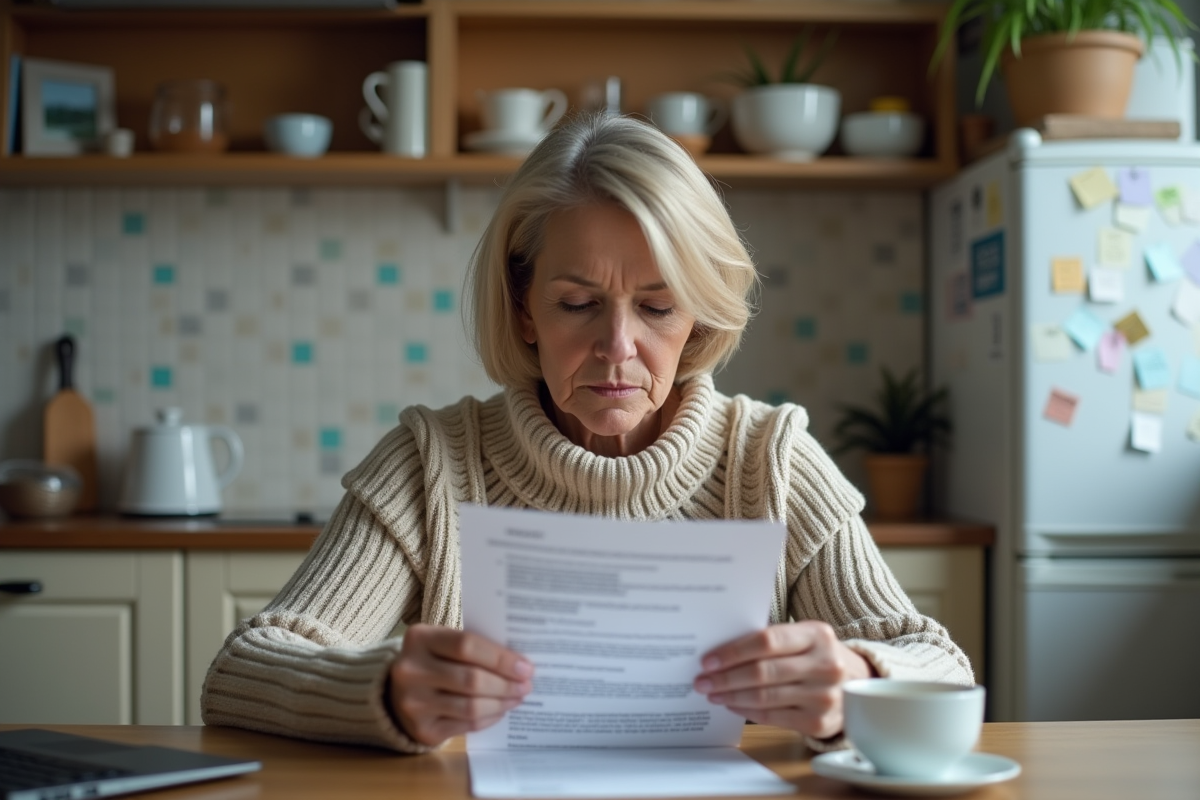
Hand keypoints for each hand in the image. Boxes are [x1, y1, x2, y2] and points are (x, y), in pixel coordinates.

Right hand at [387, 623, 533, 746]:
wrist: (394, 692)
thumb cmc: (431, 661)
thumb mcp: (443, 643)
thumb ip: (474, 648)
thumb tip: (519, 664)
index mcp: (419, 638)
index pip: (467, 645)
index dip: (500, 658)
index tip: (525, 666)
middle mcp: (411, 670)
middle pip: (471, 679)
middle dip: (506, 684)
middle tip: (526, 685)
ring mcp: (413, 703)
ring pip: (471, 707)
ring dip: (501, 703)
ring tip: (517, 697)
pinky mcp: (422, 729)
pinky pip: (466, 725)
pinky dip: (488, 718)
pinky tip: (499, 710)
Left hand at [692, 621, 873, 738]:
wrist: (858, 683)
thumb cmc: (817, 655)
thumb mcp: (804, 638)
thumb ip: (772, 641)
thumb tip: (721, 652)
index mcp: (817, 634)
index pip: (767, 641)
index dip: (733, 651)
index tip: (708, 660)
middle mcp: (825, 665)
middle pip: (763, 672)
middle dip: (726, 677)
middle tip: (702, 680)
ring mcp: (824, 696)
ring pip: (765, 696)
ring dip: (731, 696)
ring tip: (712, 693)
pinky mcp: (820, 723)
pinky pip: (773, 717)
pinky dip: (748, 711)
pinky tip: (733, 705)